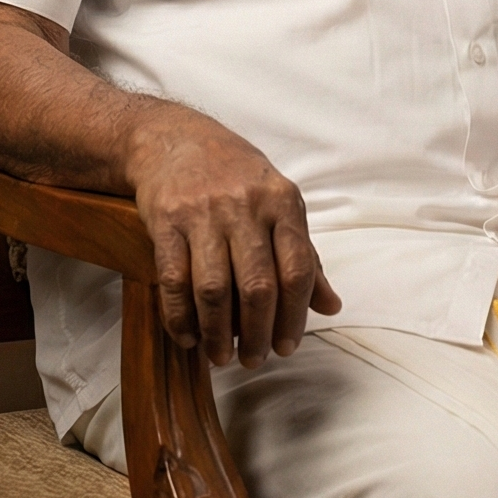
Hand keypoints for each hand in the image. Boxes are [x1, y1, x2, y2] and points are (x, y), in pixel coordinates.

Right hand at [125, 103, 341, 367]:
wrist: (174, 138)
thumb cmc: (236, 177)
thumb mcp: (279, 204)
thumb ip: (305, 256)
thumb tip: (331, 306)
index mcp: (282, 202)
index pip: (297, 269)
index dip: (294, 316)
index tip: (287, 346)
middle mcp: (245, 206)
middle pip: (257, 286)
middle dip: (257, 333)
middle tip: (254, 359)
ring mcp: (203, 213)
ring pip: (214, 289)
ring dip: (218, 333)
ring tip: (221, 356)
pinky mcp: (166, 220)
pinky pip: (174, 280)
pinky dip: (181, 317)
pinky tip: (189, 337)